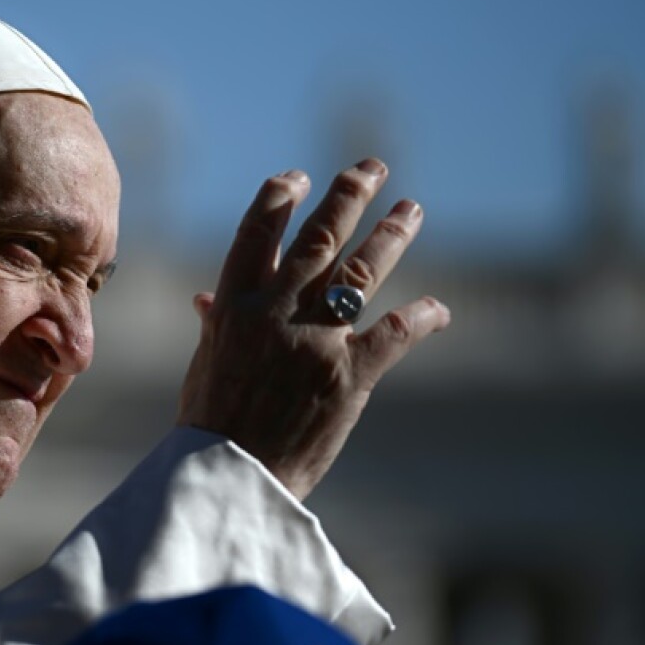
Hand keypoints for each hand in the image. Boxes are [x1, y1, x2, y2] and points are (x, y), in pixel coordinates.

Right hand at [176, 159, 449, 499]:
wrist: (231, 478)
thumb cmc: (210, 422)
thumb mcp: (205, 363)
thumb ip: (216, 324)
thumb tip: (205, 297)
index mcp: (235, 305)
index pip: (258, 232)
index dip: (279, 198)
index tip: (299, 177)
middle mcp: (276, 312)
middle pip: (318, 239)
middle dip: (347, 197)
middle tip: (371, 167)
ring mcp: (315, 341)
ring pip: (360, 272)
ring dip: (390, 235)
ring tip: (411, 208)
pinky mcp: (349, 376)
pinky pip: (394, 334)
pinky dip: (421, 317)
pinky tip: (439, 306)